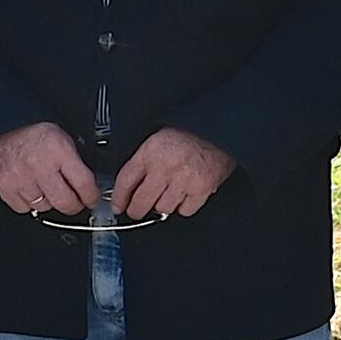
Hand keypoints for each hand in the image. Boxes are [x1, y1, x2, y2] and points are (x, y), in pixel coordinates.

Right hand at [0, 122, 101, 216]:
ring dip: (49, 201)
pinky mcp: (4, 186)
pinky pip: (24, 208)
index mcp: (58, 150)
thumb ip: (77, 162)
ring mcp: (20, 177)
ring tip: (47, 187)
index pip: (83, 183)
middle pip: (64, 202)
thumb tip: (92, 185)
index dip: (91, 196)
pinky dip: (29, 203)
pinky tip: (31, 189)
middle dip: (73, 205)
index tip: (92, 200)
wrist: (3, 128)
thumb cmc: (34, 134)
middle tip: (75, 202)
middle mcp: (39, 164)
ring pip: (44, 207)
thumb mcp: (63, 139)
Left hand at [108, 127, 233, 220]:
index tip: (119, 205)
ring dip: (162, 206)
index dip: (119, 198)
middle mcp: (165, 167)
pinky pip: (185, 211)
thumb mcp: (159, 138)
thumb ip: (144, 160)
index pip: (126, 181)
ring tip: (166, 196)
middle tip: (137, 210)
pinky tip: (183, 196)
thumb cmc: (192, 132)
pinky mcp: (201, 189)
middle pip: (141, 202)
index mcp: (151, 152)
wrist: (221, 129)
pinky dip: (183, 207)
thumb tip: (130, 184)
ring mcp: (184, 180)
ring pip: (163, 209)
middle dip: (136, 210)